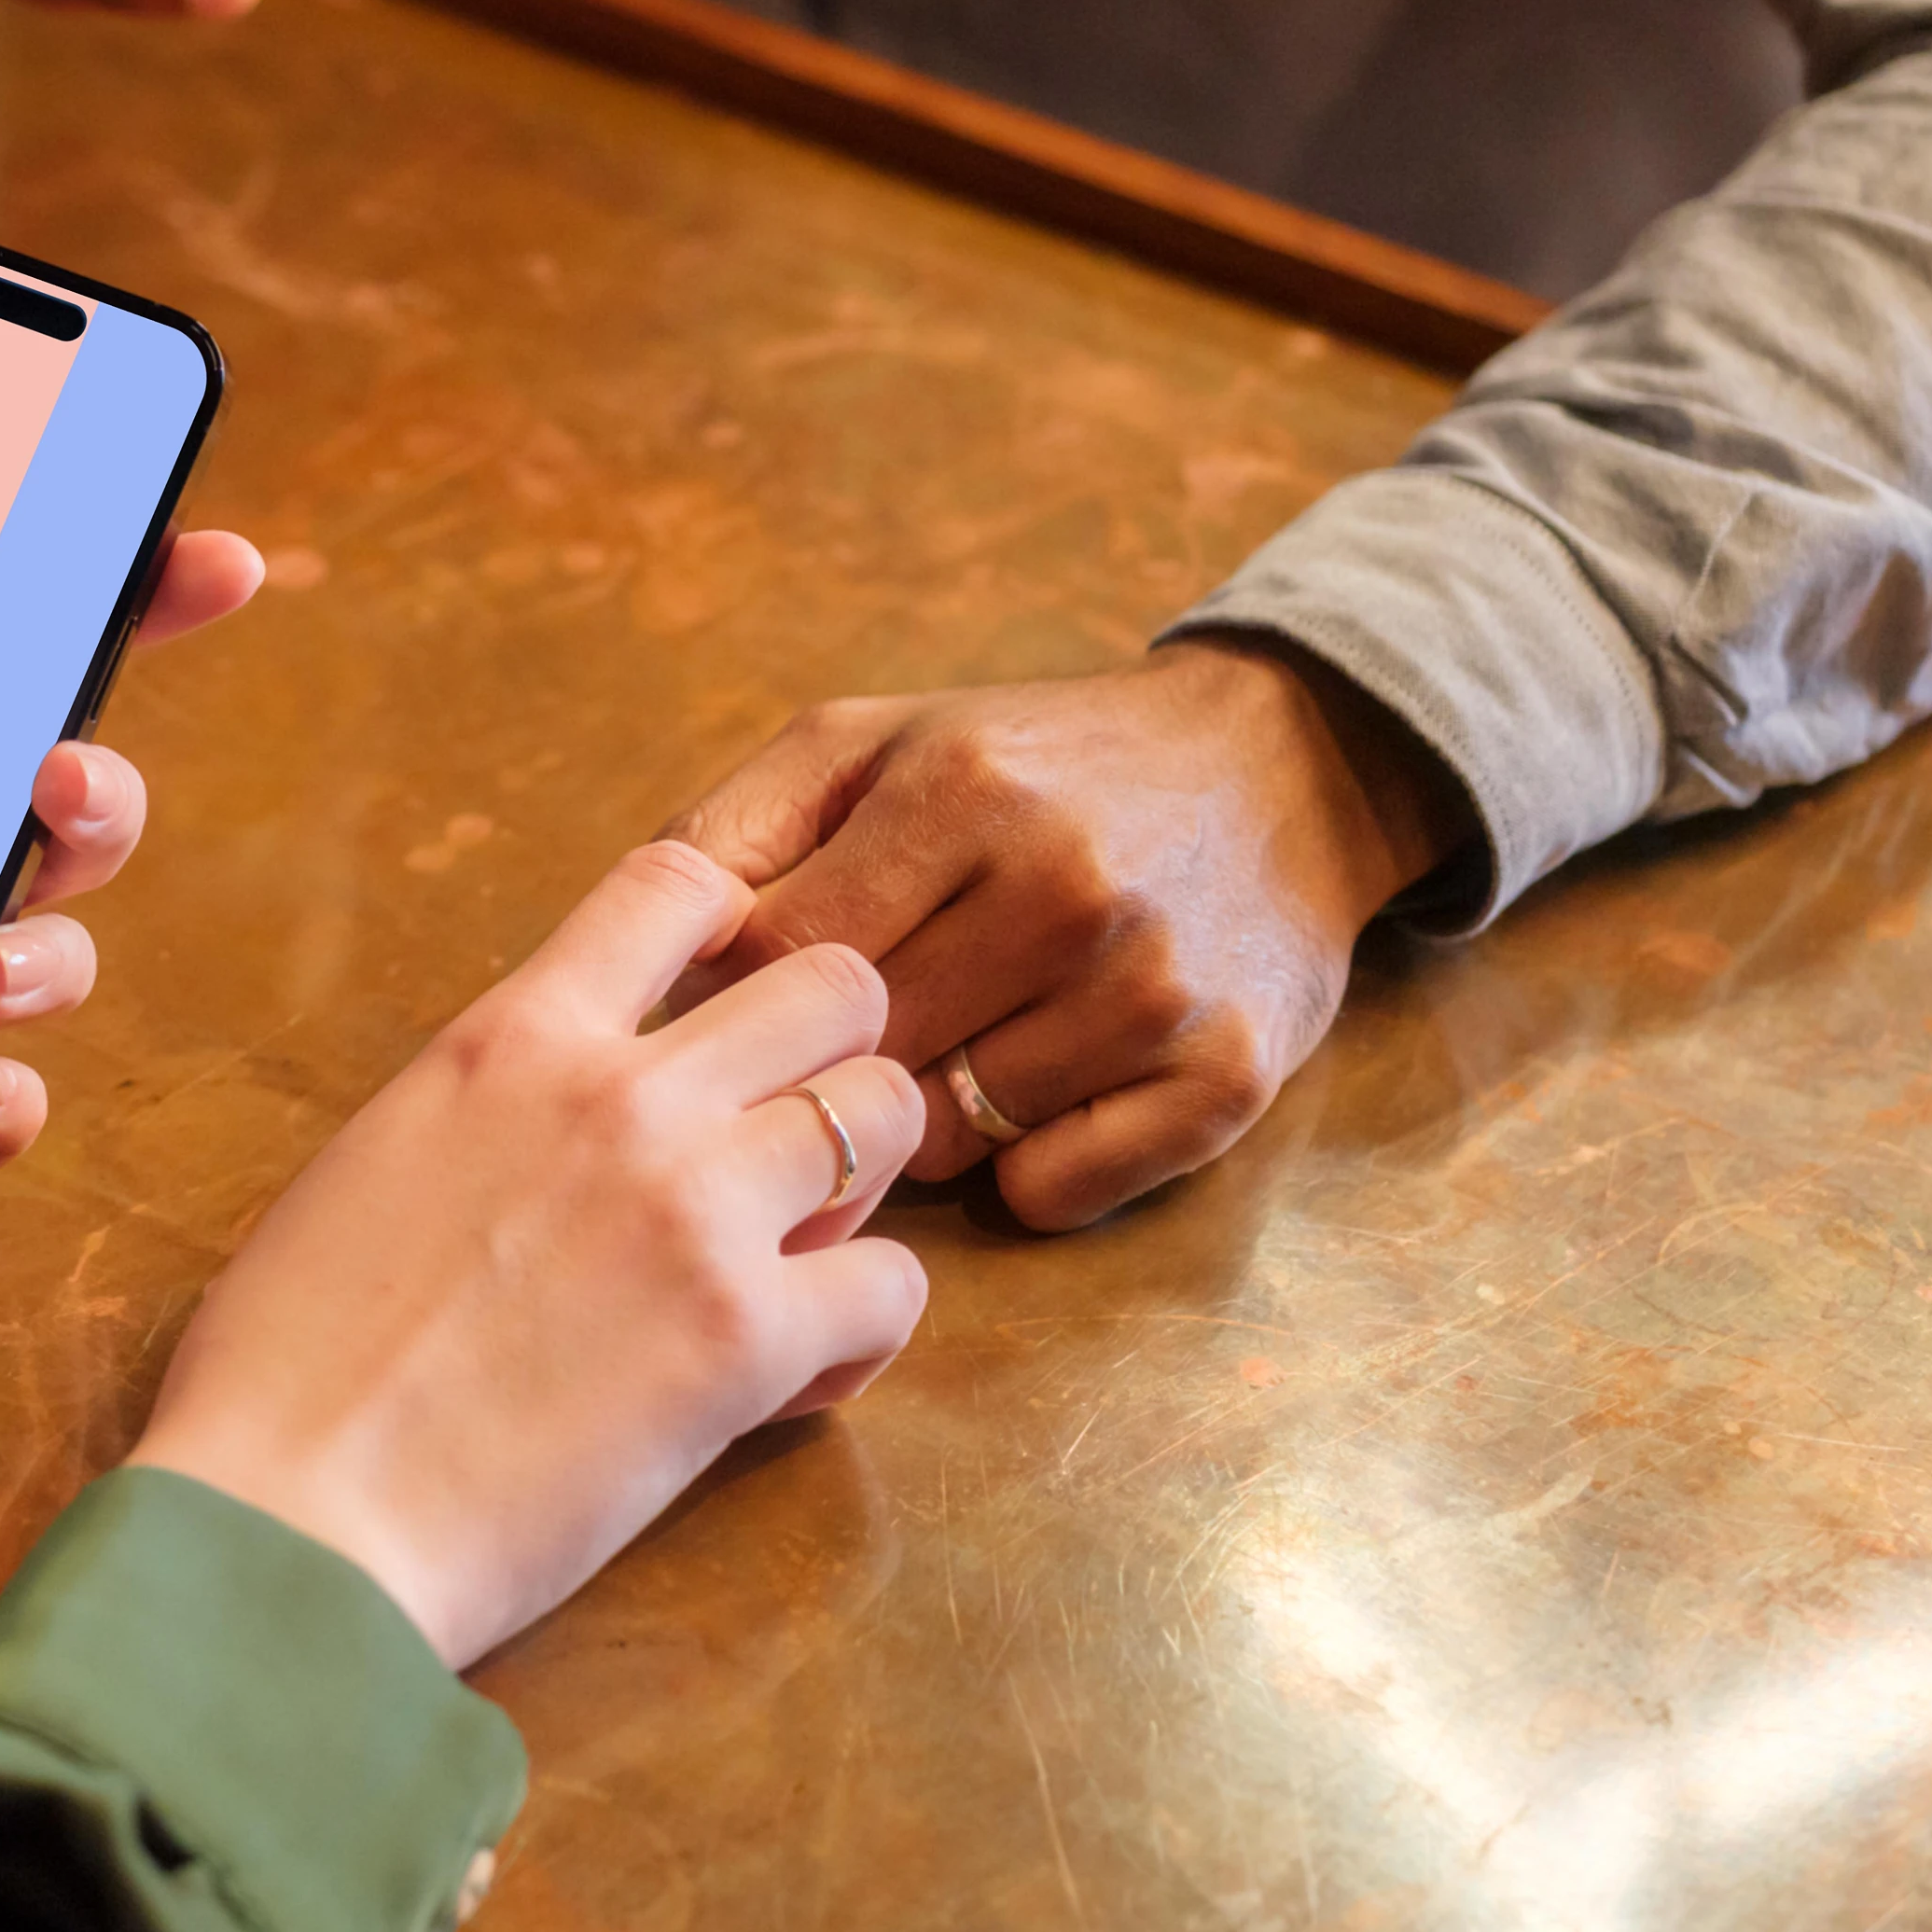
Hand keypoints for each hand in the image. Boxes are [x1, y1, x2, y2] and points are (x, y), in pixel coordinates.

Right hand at [129, 842, 930, 1667]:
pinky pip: (895, 1287)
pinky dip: (860, 1334)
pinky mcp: (745, 1338)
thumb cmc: (289, 1362)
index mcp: (514, 1038)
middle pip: (836, 984)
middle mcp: (623, 1093)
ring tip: (792, 1262)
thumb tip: (560, 1119)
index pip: (678, 885)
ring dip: (862, 1186)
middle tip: (778, 1154)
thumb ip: (493, 1105)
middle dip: (829, 1058)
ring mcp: (696, 1207)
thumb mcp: (379, 1161)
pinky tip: (789, 1379)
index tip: (724, 1001)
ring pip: (889, 1111)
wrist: (293, 1513)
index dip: (732, 933)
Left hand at [663, 641, 1458, 1232]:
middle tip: (843, 1048)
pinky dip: (1021, 1169)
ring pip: (944, 1140)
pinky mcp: (1223, 1081)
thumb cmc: (1037, 762)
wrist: (1282, 769)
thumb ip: (744, 824)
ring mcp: (1150, 992)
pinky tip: (1032, 1099)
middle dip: (825, 1071)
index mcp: (963, 792)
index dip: (741, 1001)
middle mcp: (1063, 890)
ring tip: (952, 1050)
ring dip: (920, 1121)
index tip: (751, 1006)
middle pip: (858, 1058)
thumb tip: (649, 941)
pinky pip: (1051, 1191)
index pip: (779, 956)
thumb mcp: (878, 741)